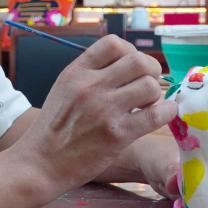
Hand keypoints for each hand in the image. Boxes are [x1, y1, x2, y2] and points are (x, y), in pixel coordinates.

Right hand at [20, 35, 177, 195]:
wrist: (40, 164)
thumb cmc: (52, 129)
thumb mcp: (63, 89)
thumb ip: (89, 74)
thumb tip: (124, 64)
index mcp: (76, 72)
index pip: (114, 44)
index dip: (130, 52)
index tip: (132, 68)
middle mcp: (91, 86)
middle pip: (139, 61)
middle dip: (151, 71)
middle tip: (148, 84)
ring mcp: (105, 110)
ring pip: (150, 86)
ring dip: (155, 94)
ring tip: (147, 105)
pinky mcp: (117, 135)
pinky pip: (156, 115)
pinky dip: (167, 112)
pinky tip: (164, 114)